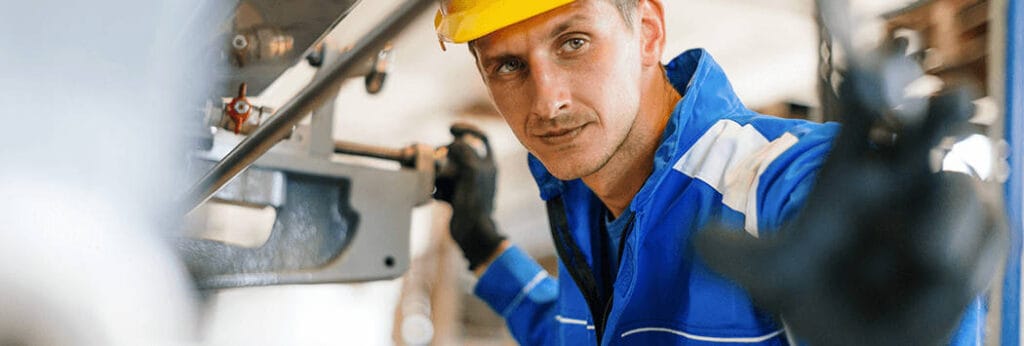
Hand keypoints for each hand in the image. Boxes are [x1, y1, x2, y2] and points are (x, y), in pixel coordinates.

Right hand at [434, 123, 506, 269]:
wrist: (472, 233)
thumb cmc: (475, 203)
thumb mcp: (471, 171)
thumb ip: (464, 151)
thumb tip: (454, 142)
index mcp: (488, 164)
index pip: (481, 138)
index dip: (467, 129)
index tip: (451, 129)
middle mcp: (479, 173)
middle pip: (458, 153)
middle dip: (444, 154)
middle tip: (436, 159)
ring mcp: (467, 185)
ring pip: (448, 169)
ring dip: (437, 171)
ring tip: (432, 178)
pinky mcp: (456, 198)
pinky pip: (442, 185)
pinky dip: (435, 187)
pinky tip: (432, 192)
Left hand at [695, 61, 1006, 343]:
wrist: (852, 342)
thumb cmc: (813, 292)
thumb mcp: (768, 274)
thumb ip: (733, 255)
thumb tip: (698, 241)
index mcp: (850, 170)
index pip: (863, 114)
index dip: (869, 86)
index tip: (868, 65)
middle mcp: (900, 179)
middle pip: (926, 130)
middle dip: (939, 113)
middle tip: (949, 98)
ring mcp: (940, 210)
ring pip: (959, 189)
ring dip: (947, 217)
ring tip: (921, 252)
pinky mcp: (975, 247)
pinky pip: (987, 238)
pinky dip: (966, 256)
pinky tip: (937, 276)